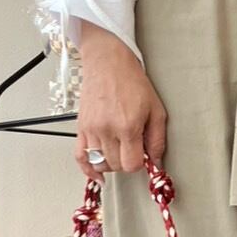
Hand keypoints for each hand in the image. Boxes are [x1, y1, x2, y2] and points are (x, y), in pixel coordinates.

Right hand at [73, 21, 167, 181]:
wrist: (108, 63)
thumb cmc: (132, 81)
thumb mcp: (156, 109)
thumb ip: (157, 138)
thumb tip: (157, 161)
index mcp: (127, 126)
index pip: (132, 164)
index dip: (141, 164)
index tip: (144, 156)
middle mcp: (106, 129)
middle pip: (116, 166)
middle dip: (127, 161)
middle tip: (133, 149)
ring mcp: (91, 129)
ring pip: (100, 163)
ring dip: (112, 163)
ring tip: (120, 151)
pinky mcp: (81, 127)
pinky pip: (80, 156)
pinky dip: (87, 169)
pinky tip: (97, 174)